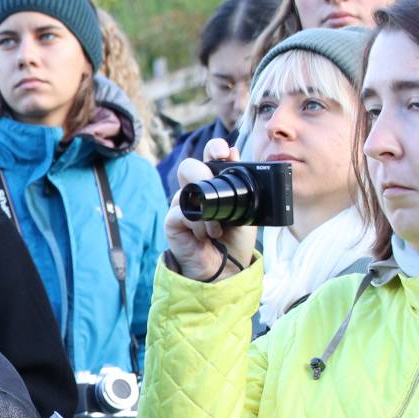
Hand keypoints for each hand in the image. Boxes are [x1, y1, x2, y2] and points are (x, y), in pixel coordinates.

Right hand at [163, 138, 255, 282]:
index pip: (210, 157)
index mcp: (215, 185)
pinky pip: (180, 211)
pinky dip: (197, 223)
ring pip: (184, 188)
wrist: (226, 269)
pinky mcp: (172, 221)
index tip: (223, 152)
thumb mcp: (246, 211)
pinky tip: (206, 235)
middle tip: (216, 187)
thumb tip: (235, 154)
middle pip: (189, 166)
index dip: (214, 149)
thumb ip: (241, 186)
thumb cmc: (235, 241)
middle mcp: (196, 192)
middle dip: (202, 172)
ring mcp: (182, 206)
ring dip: (206, 207)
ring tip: (216, 227)